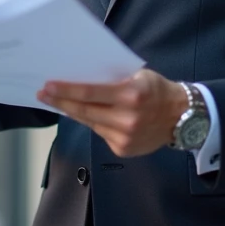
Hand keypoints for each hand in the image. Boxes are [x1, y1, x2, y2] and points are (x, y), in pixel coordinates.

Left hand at [38, 69, 188, 157]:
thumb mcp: (138, 75)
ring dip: (72, 112)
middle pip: (84, 110)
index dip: (66, 90)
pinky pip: (100, 133)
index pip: (90, 93)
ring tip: (58, 103)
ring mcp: (124, 137)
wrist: (181, 116)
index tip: (48, 86)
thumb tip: (81, 80)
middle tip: (43, 94)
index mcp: (131, 95)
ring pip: (89, 123)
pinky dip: (92, 123)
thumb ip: (113, 80)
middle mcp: (127, 118)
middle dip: (61, 102)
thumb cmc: (157, 90)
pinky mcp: (122, 150)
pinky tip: (83, 114)